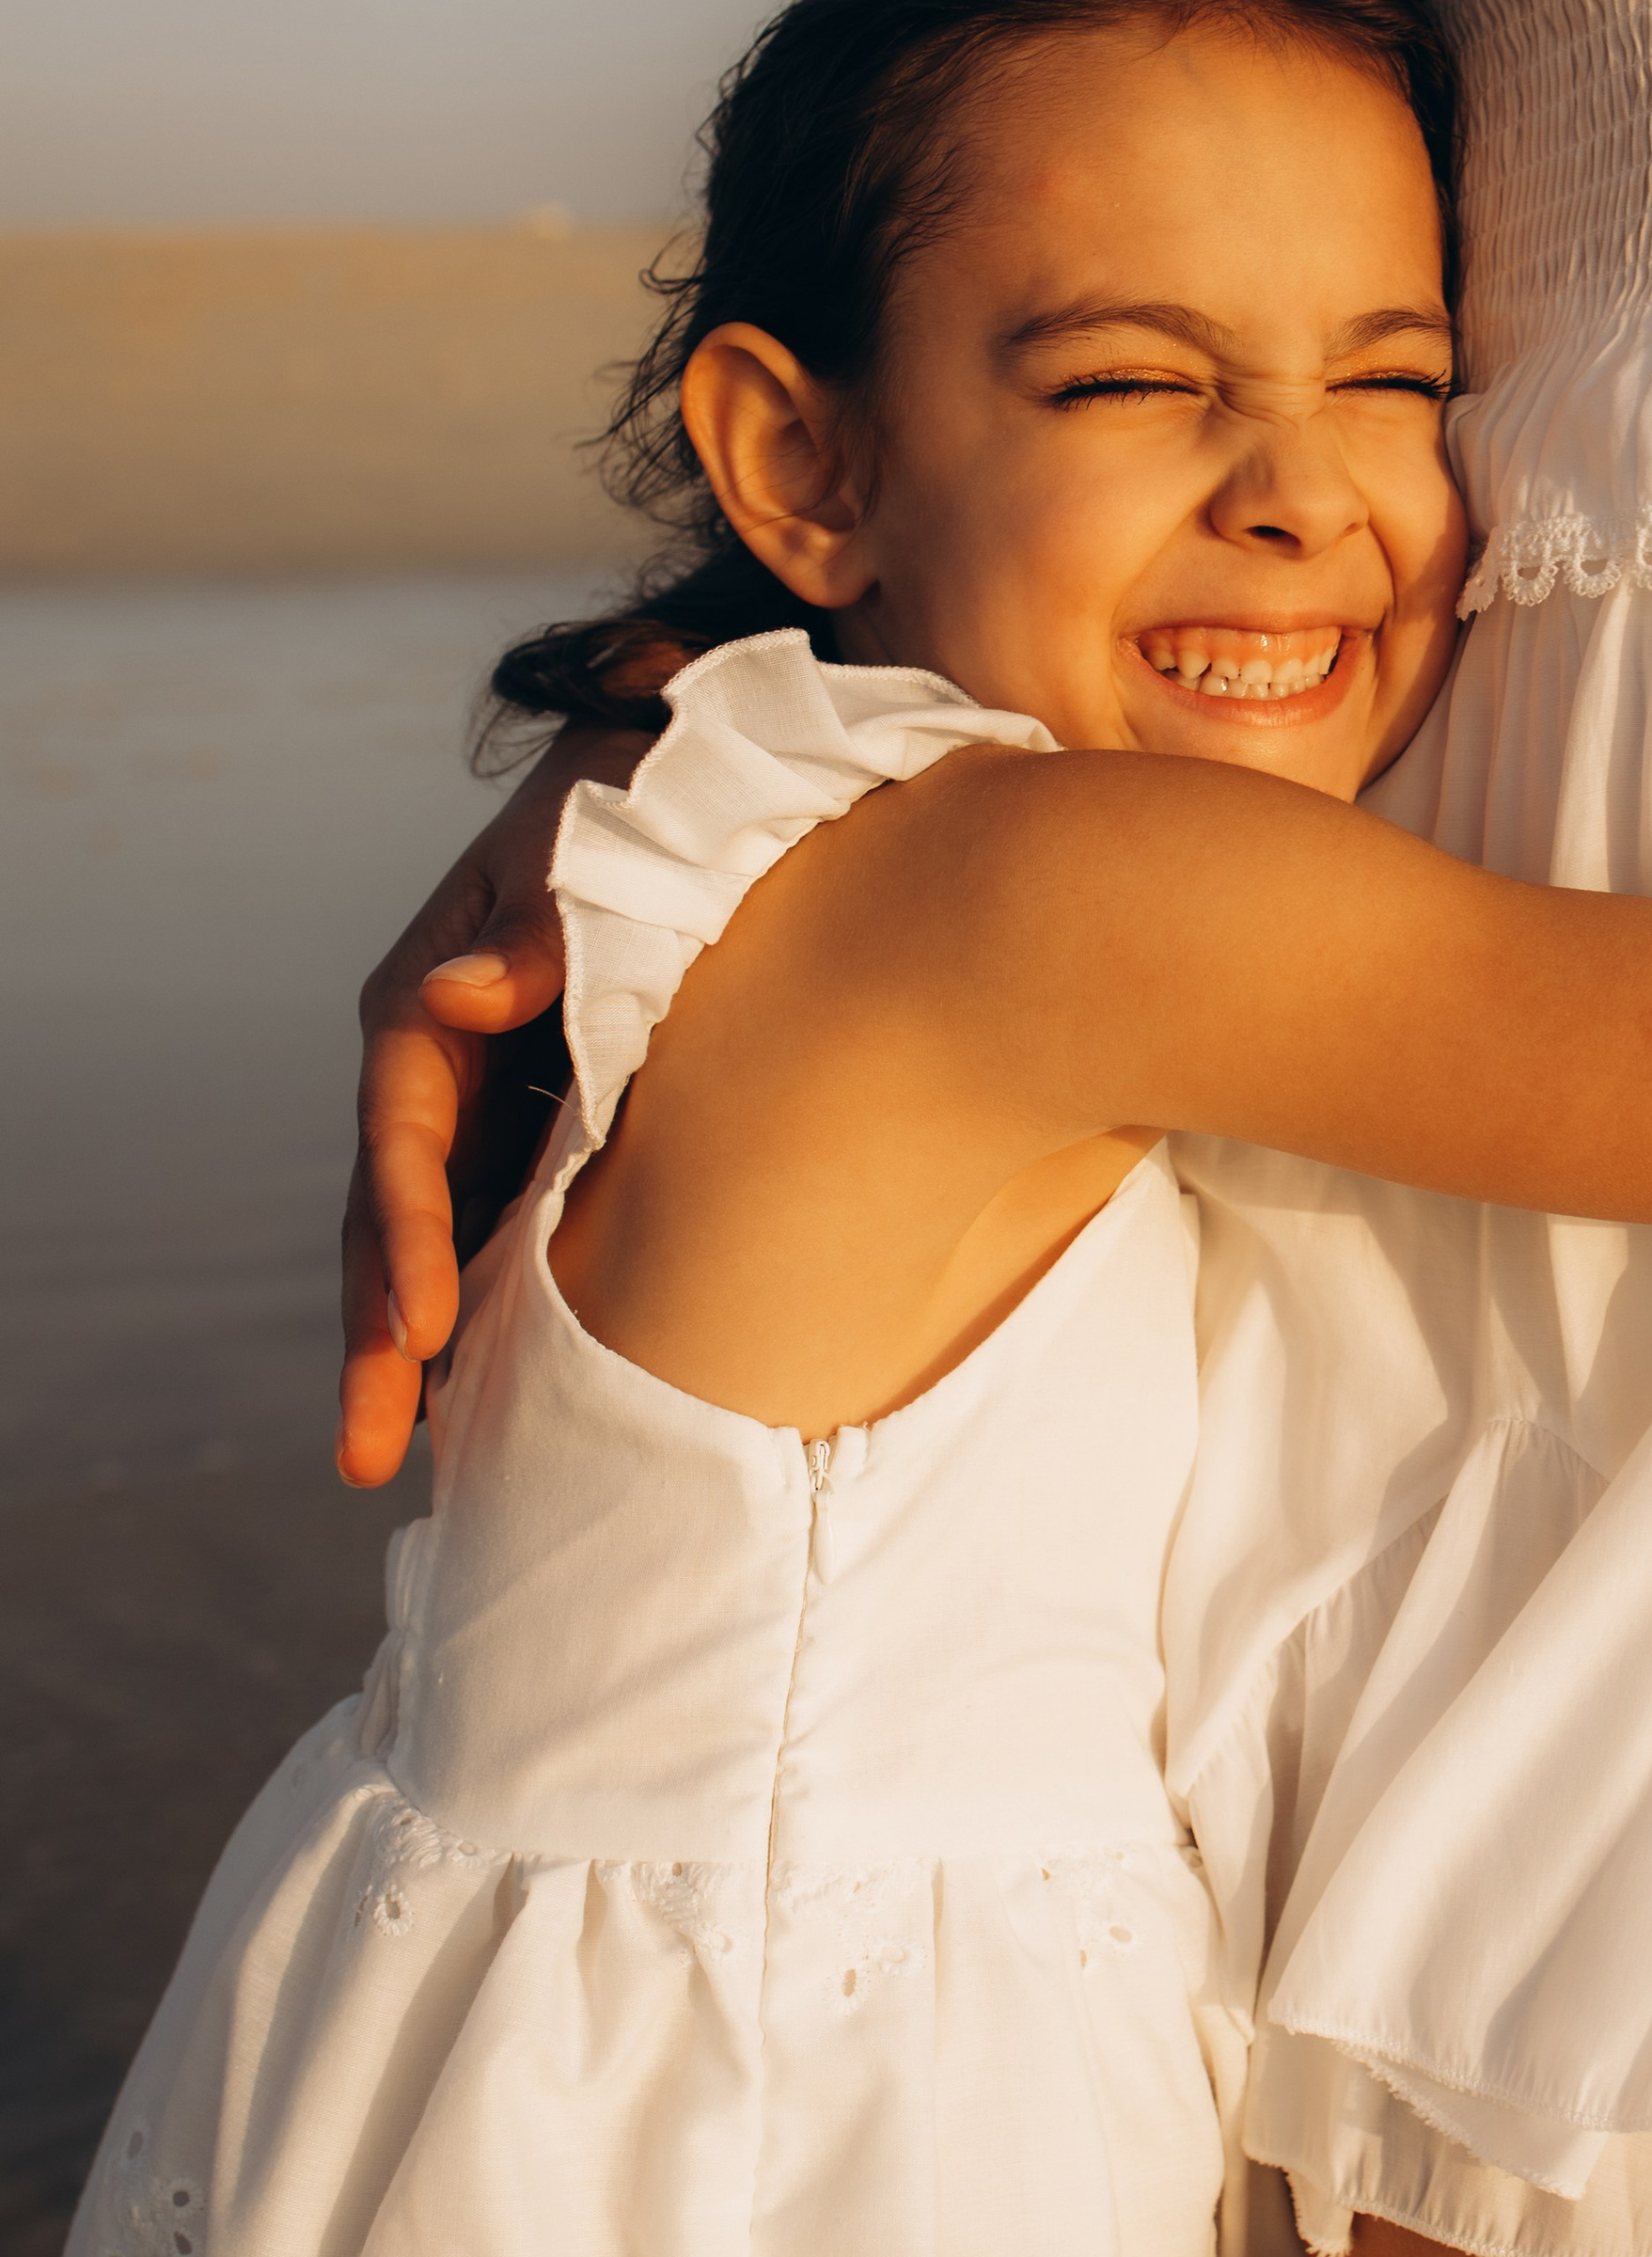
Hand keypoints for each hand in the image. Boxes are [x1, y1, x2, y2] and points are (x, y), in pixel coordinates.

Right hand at [336, 726, 649, 1484]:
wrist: (678, 795)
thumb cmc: (631, 817)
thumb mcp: (578, 853)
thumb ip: (530, 933)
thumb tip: (454, 994)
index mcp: (423, 1007)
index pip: (401, 1132)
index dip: (410, 1233)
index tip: (422, 1328)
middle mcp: (429, 1070)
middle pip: (390, 1217)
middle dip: (378, 1337)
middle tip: (368, 1453)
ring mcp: (472, 1115)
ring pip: (427, 1246)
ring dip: (409, 1351)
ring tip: (401, 1462)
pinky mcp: (525, 1139)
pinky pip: (489, 1239)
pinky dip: (478, 1318)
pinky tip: (480, 1407)